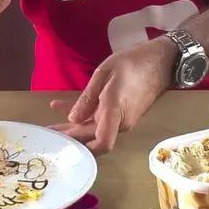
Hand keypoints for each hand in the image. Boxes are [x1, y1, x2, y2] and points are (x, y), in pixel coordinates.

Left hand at [49, 37, 176, 154]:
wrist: (162, 59)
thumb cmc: (133, 62)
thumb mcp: (105, 73)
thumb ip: (88, 98)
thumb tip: (73, 119)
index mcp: (115, 113)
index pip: (101, 144)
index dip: (81, 148)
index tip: (61, 145)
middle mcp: (120, 122)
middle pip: (93, 136)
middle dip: (70, 136)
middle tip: (47, 135)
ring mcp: (122, 118)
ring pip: (95, 127)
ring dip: (74, 126)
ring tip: (51, 125)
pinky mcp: (123, 112)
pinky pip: (101, 117)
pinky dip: (84, 114)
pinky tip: (62, 107)